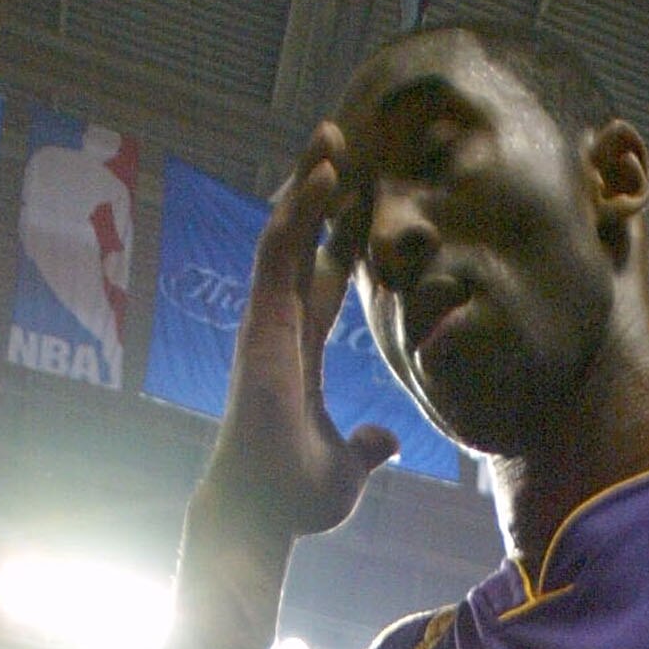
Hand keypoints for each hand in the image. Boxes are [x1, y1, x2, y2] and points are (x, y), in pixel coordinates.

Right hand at [199, 123, 397, 542]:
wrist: (263, 514)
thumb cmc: (295, 499)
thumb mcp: (347, 468)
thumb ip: (365, 446)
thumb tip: (387, 442)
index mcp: (299, 352)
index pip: (324, 281)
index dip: (344, 240)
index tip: (369, 205)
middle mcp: (279, 326)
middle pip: (303, 243)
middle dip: (322, 194)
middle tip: (348, 145)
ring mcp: (267, 319)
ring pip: (287, 231)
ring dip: (309, 182)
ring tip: (334, 135)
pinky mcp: (261, 318)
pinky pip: (280, 247)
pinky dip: (301, 206)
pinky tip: (325, 170)